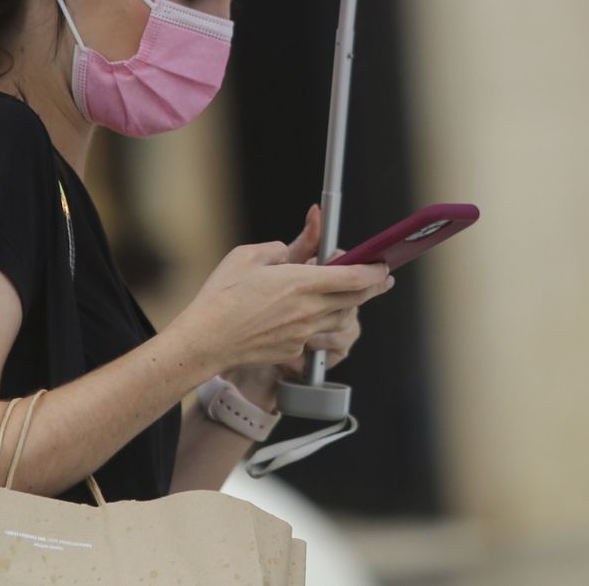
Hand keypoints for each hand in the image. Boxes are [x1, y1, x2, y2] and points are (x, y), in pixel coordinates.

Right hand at [170, 212, 392, 376]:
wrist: (205, 341)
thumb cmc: (222, 295)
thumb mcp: (249, 256)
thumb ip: (284, 246)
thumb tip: (301, 238)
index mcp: (300, 282)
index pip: (353, 277)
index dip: (373, 270)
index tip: (383, 264)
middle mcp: (308, 310)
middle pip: (354, 299)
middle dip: (373, 287)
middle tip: (383, 279)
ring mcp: (303, 334)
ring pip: (340, 318)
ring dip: (351, 305)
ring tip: (355, 295)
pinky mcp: (294, 351)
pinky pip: (317, 334)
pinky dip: (322, 322)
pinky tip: (316, 314)